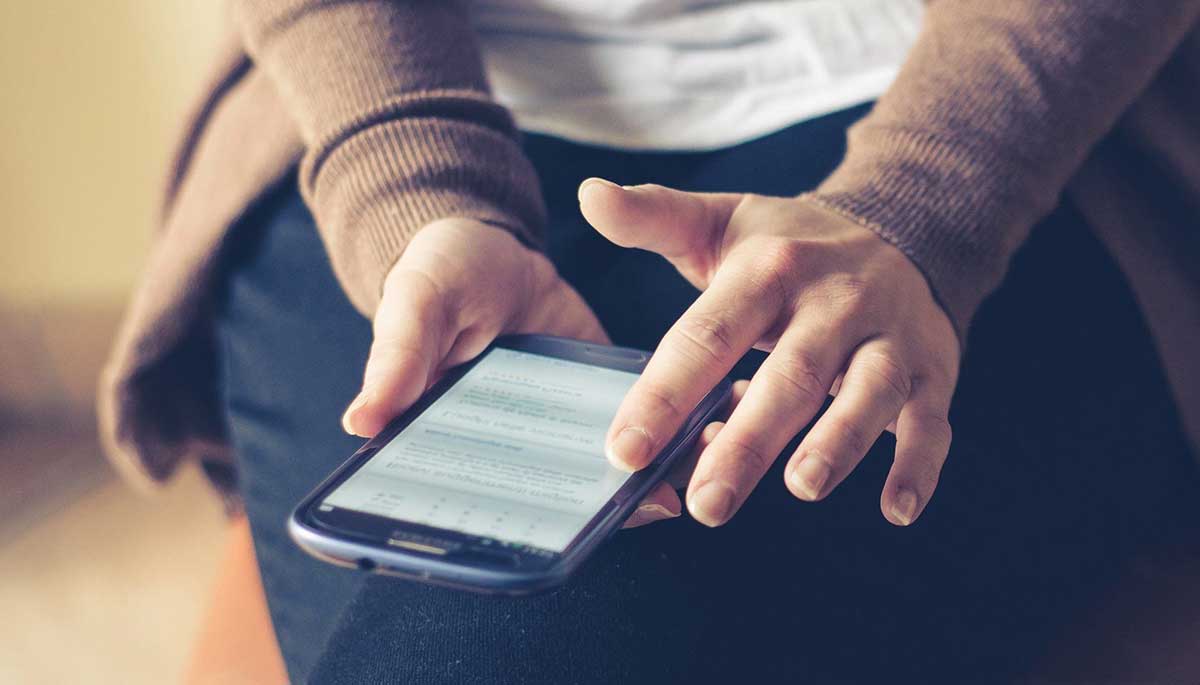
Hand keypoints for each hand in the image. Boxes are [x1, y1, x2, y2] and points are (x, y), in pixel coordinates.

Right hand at [337, 218, 692, 527]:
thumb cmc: (439, 275)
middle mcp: (515, 448)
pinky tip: (714, 425)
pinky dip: (676, 432)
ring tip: (696, 472)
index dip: (518, 527)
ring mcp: (566, 426)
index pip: (482, 500)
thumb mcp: (417, 301)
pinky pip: (644, 425)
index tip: (559, 537)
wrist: (496, 246)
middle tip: (652, 503)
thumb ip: (398, 356)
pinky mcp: (606, 395)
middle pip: (557, 499)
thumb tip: (361, 421)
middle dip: (605, 509)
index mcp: (456, 440)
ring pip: (607, 470)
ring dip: (651, 476)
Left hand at [579, 179, 959, 526]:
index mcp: (768, 270)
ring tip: (801, 487)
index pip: (708, 335)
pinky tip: (897, 509)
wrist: (902, 226)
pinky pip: (930, 421)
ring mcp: (887, 337)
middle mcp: (831, 303)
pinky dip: (918, 465)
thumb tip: (589, 194)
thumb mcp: (721, 222)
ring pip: (868, 392)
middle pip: (789, 374)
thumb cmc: (790, 244)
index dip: (664, 394)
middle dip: (747, 441)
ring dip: (838, 441)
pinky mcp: (931, 370)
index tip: (625, 450)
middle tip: (706, 502)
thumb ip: (653, 217)